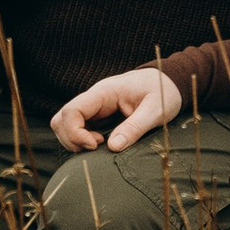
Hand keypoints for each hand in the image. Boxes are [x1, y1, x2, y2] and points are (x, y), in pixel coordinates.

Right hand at [51, 65, 181, 153]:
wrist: (168, 81)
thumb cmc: (163, 91)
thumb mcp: (155, 110)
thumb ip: (135, 127)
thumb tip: (113, 147)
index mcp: (104, 92)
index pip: (72, 110)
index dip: (75, 132)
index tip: (96, 145)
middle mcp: (94, 98)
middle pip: (61, 118)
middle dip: (71, 139)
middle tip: (96, 148)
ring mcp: (94, 106)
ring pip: (66, 124)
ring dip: (75, 140)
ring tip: (100, 146)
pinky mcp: (98, 115)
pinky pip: (78, 128)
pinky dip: (82, 140)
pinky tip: (102, 143)